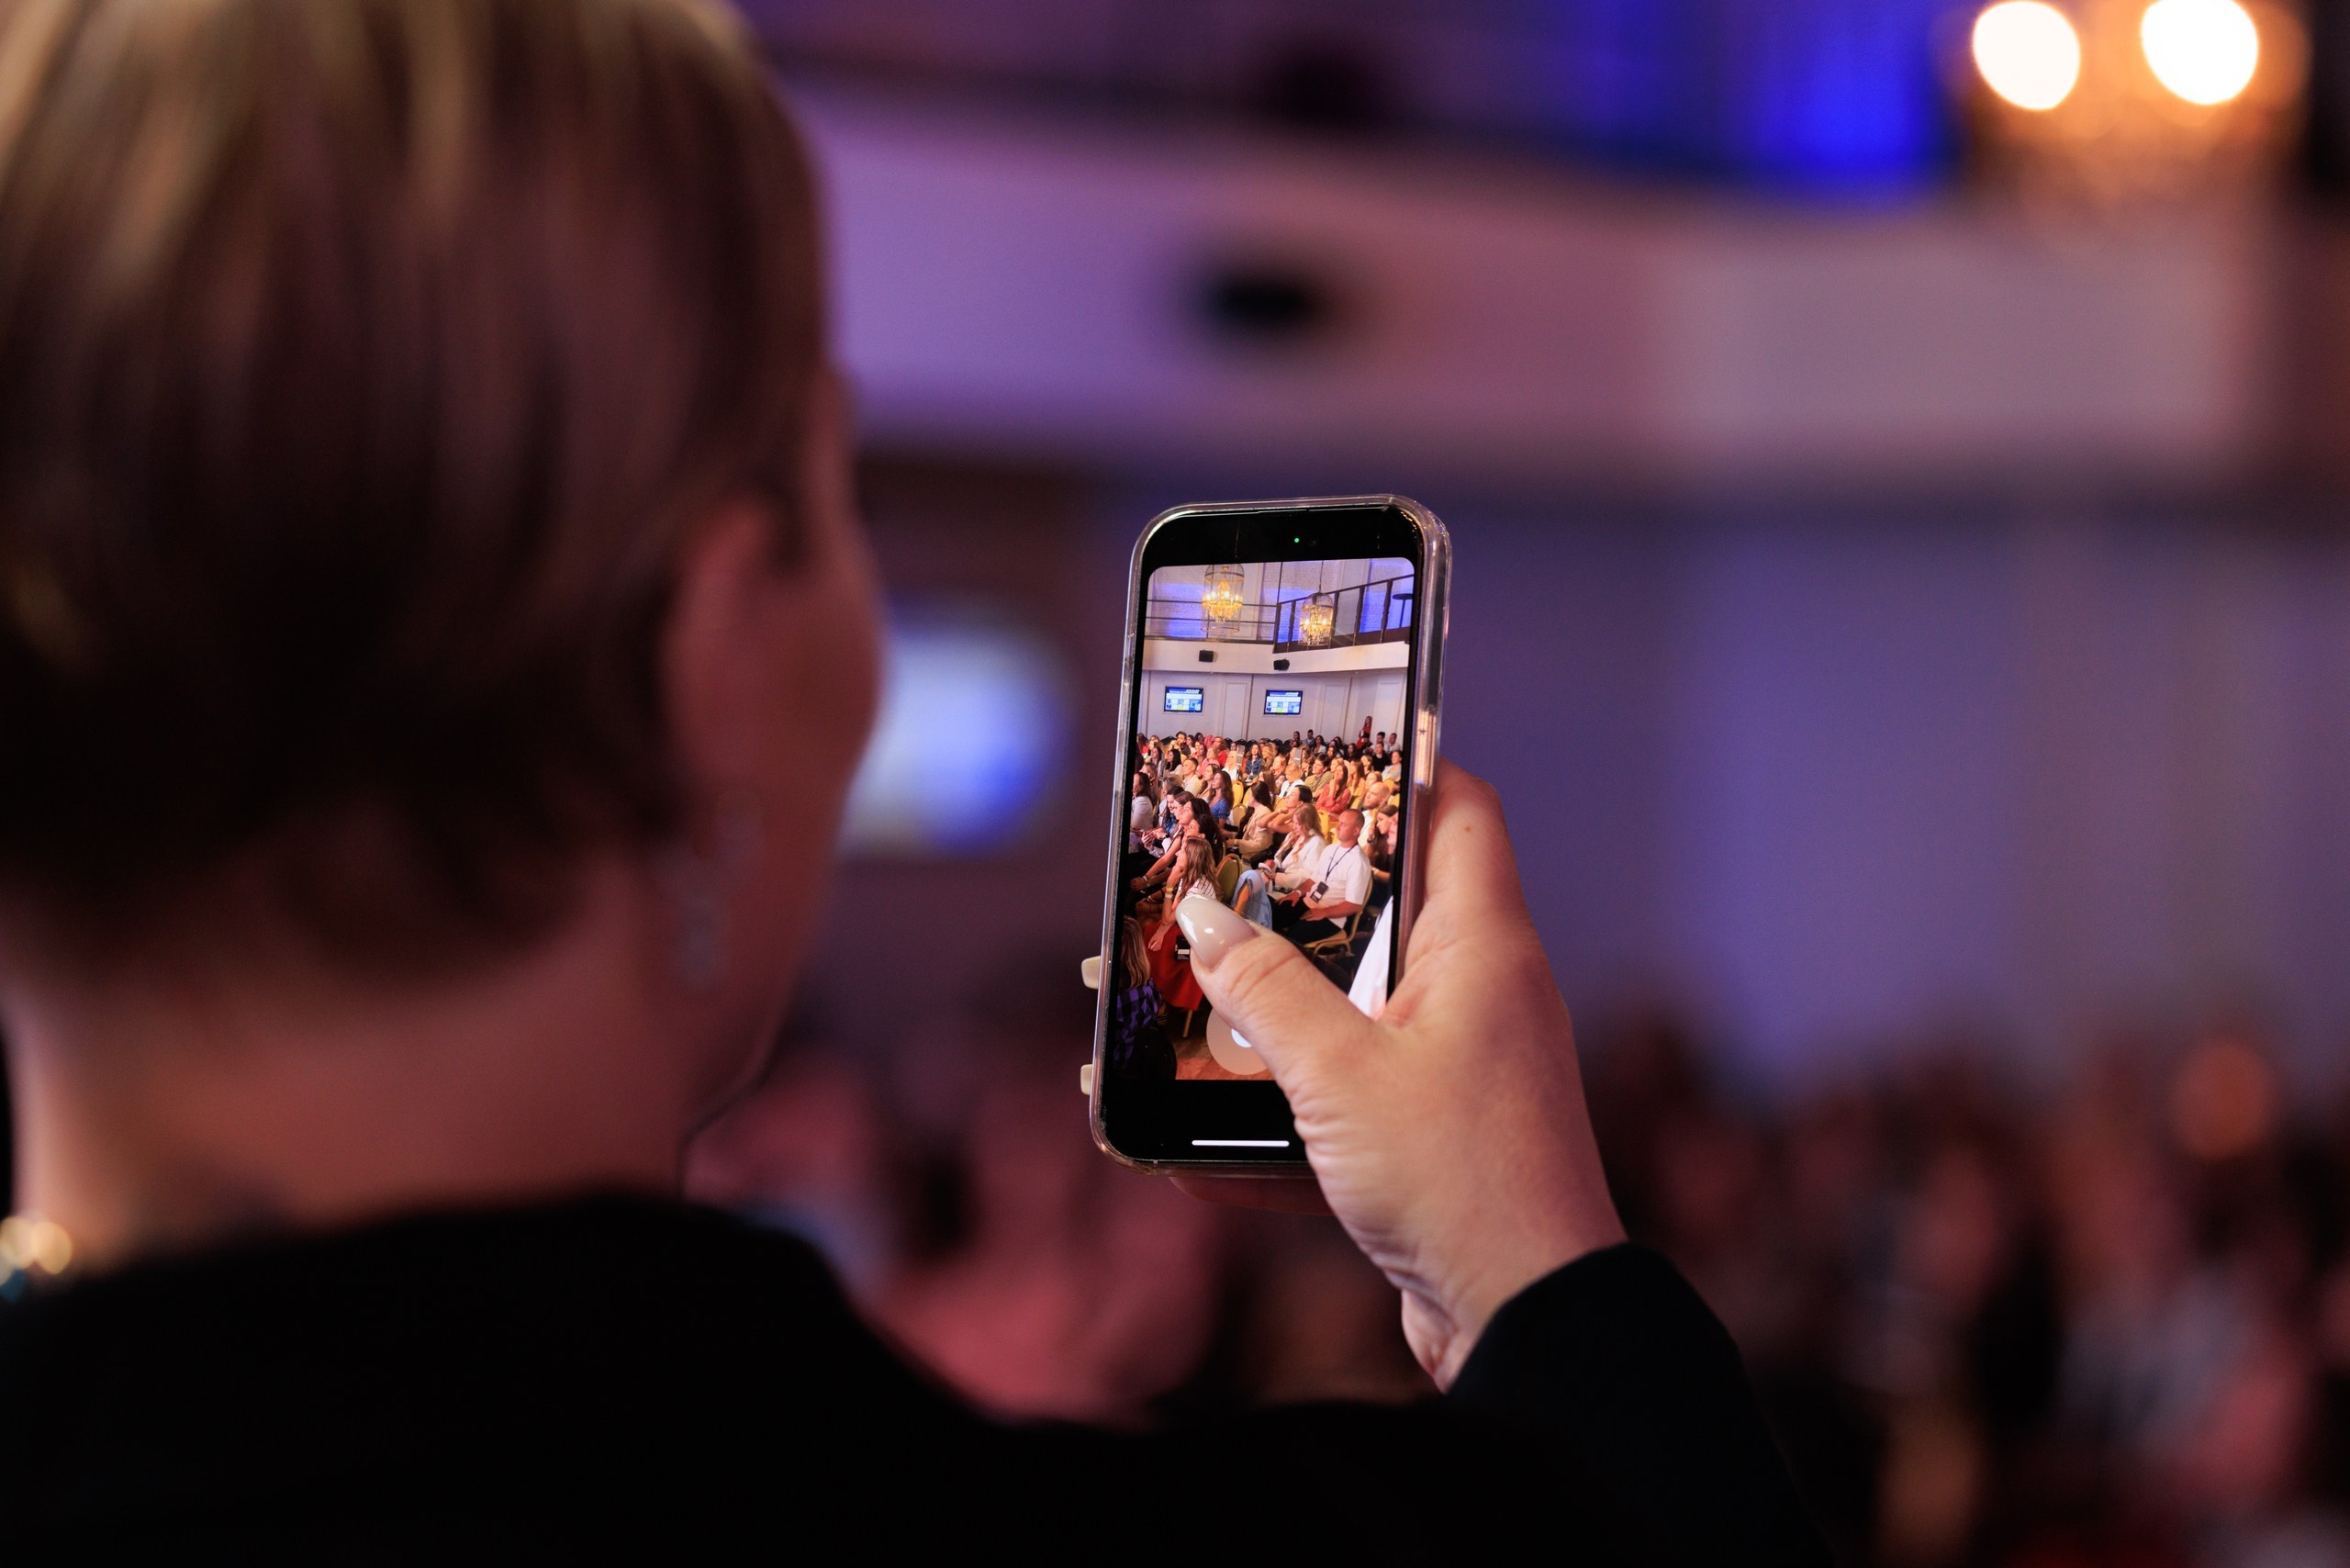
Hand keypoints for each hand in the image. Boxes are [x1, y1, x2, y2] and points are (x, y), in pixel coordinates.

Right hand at [1173, 761, 1623, 1386]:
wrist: (1527, 1327)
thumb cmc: (1462, 1184)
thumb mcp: (1340, 1075)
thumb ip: (1264, 991)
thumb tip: (1204, 918)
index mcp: (1484, 949)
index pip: (1459, 810)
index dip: (1400, 768)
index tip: (1322, 752)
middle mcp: (1483, 997)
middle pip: (1386, 915)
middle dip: (1293, 909)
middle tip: (1213, 886)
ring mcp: (1461, 1072)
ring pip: (1354, 1017)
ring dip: (1271, 1022)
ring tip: (1183, 1008)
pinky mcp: (1435, 1143)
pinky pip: (1345, 1108)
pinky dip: (1279, 1122)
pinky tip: (1195, 1149)